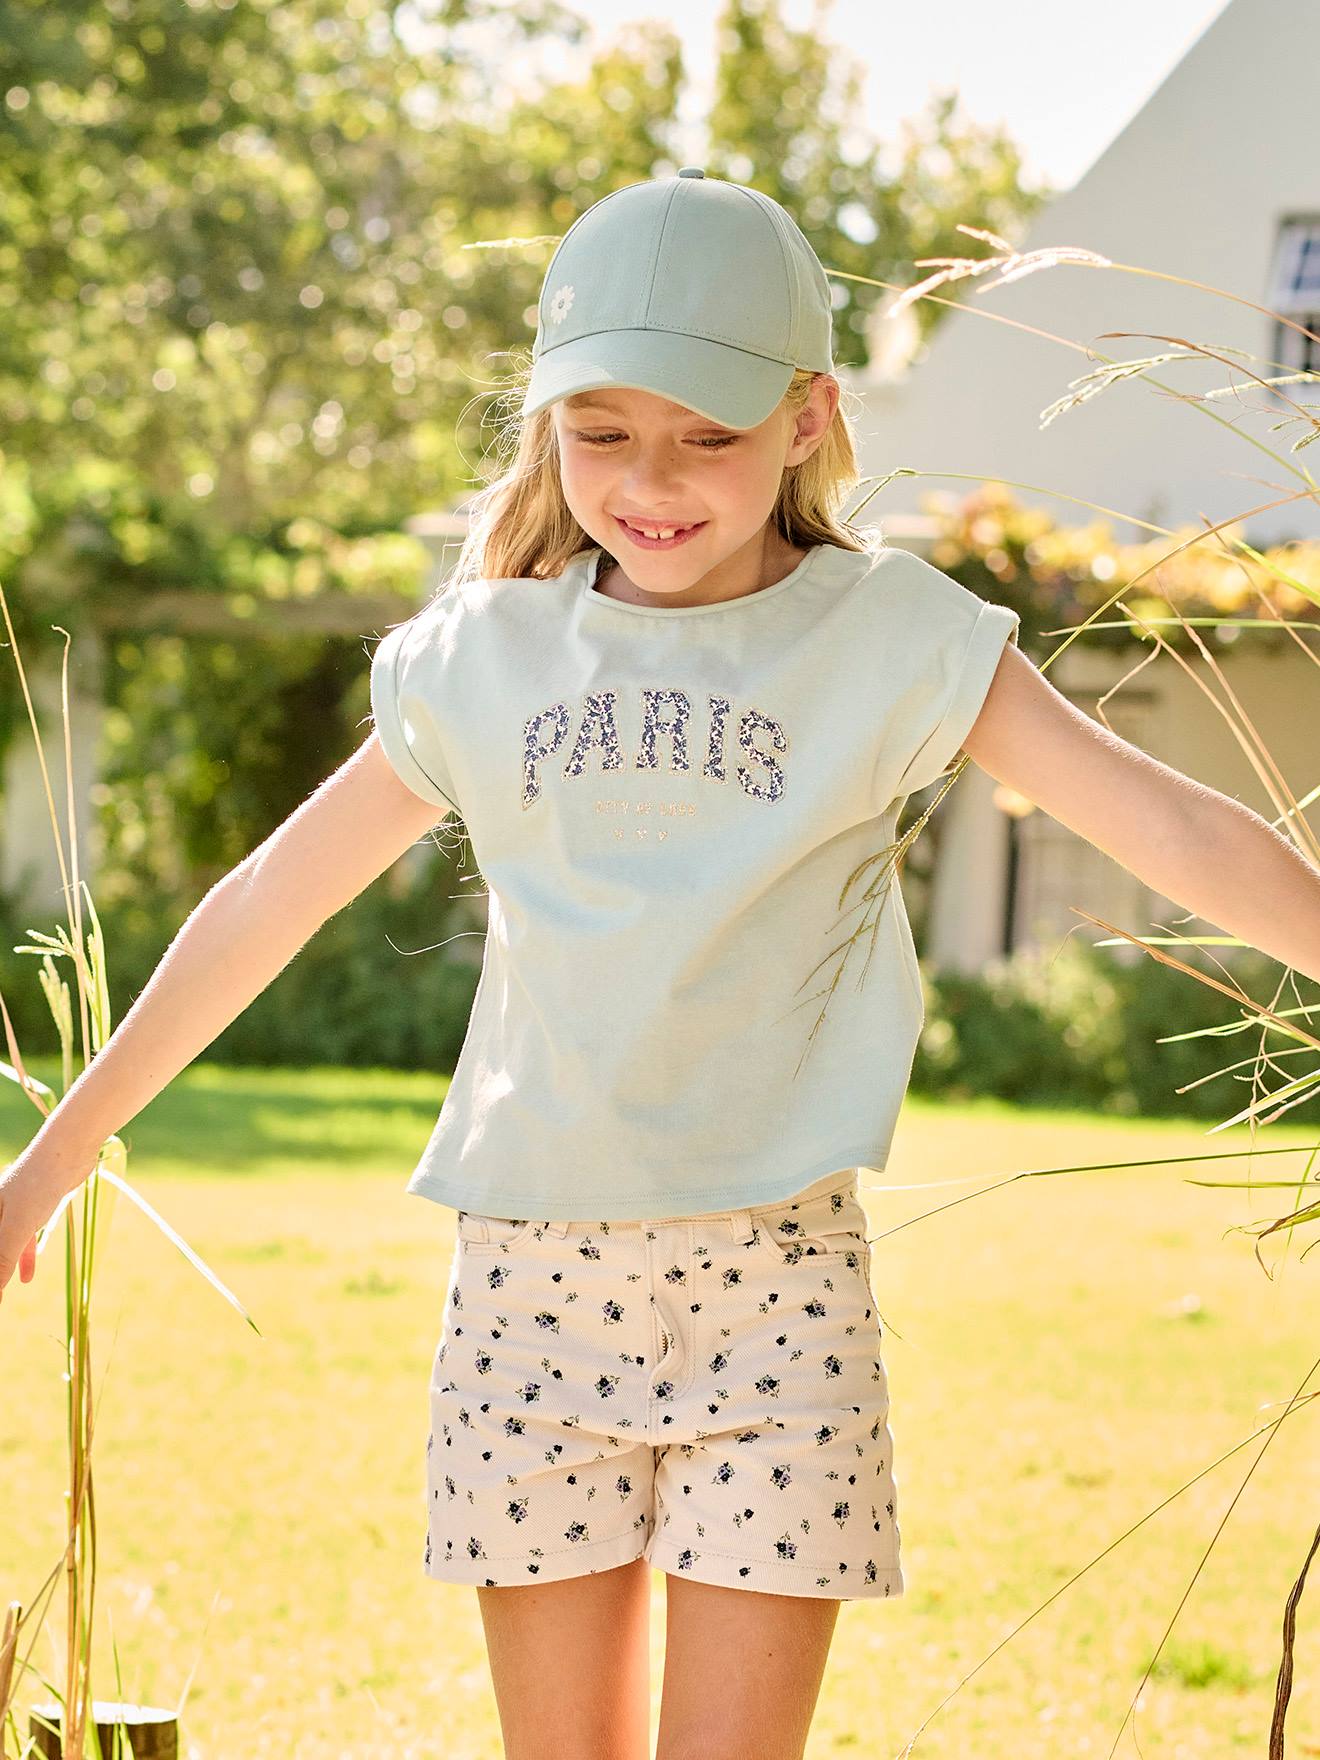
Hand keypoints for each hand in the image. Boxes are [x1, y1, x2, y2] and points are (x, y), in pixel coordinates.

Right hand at [0, 1140, 94, 1305]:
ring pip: (6, 1245)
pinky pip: (23, 1238)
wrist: (68, 1152)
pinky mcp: (35, 1207)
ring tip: (8, 1291)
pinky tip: (28, 1277)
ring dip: (6, 1268)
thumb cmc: (38, 1184)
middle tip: (2, 1299)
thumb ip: (2, 1258)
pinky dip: (24, 1257)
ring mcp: (14, 1208)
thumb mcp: (17, 1226)